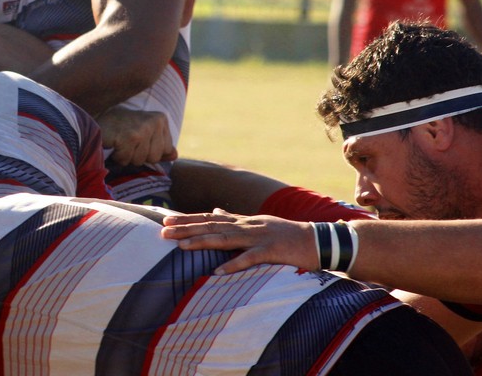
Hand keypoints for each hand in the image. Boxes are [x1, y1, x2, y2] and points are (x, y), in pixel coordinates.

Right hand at [97, 106, 176, 166]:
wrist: (96, 119)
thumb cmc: (120, 127)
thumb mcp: (144, 132)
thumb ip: (161, 144)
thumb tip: (174, 155)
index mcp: (161, 119)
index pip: (166, 151)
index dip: (149, 151)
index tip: (137, 139)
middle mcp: (154, 121)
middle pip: (154, 157)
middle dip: (138, 155)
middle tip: (127, 141)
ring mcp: (142, 128)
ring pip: (140, 160)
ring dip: (126, 156)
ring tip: (119, 141)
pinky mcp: (129, 137)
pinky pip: (126, 159)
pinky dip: (117, 156)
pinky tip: (113, 143)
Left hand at [161, 209, 316, 273]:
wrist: (319, 240)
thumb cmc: (287, 235)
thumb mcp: (258, 223)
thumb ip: (236, 219)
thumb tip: (216, 210)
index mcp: (243, 221)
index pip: (209, 217)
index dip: (187, 219)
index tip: (166, 219)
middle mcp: (247, 225)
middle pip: (211, 225)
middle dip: (186, 228)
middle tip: (163, 230)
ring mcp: (259, 237)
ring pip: (225, 238)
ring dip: (202, 242)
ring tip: (181, 246)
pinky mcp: (272, 251)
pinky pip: (250, 259)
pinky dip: (234, 264)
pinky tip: (217, 271)